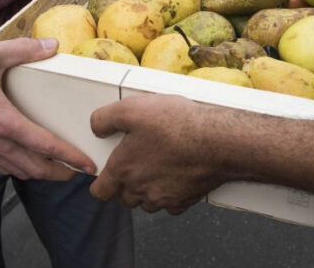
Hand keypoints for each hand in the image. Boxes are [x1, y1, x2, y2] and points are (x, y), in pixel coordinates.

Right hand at [0, 38, 94, 179]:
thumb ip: (21, 50)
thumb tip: (51, 45)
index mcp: (1, 121)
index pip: (45, 146)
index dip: (70, 157)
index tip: (87, 165)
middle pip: (34, 168)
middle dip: (60, 173)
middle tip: (78, 172)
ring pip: (17, 170)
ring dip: (39, 173)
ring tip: (56, 169)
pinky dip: (17, 167)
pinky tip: (22, 160)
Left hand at [90, 95, 227, 213]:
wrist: (217, 141)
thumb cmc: (176, 124)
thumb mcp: (133, 109)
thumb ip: (106, 118)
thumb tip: (96, 127)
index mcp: (123, 169)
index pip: (100, 191)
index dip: (100, 184)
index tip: (105, 176)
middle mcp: (140, 189)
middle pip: (124, 198)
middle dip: (125, 186)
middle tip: (136, 165)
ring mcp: (163, 198)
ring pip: (147, 203)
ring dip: (148, 191)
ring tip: (158, 168)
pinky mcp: (185, 201)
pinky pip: (172, 205)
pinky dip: (171, 195)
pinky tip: (177, 176)